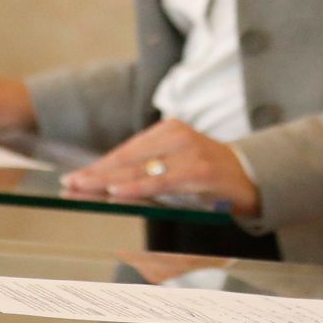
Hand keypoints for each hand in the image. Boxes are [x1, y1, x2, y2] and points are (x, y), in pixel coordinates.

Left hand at [60, 117, 259, 217]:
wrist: (252, 177)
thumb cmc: (209, 175)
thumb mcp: (177, 165)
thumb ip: (149, 168)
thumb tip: (107, 184)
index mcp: (170, 129)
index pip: (126, 149)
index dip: (99, 165)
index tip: (73, 178)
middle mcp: (178, 135)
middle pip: (128, 158)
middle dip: (97, 174)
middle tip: (70, 185)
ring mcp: (190, 151)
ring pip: (140, 168)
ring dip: (108, 182)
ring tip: (84, 189)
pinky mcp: (200, 170)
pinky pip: (161, 180)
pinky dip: (137, 187)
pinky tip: (117, 193)